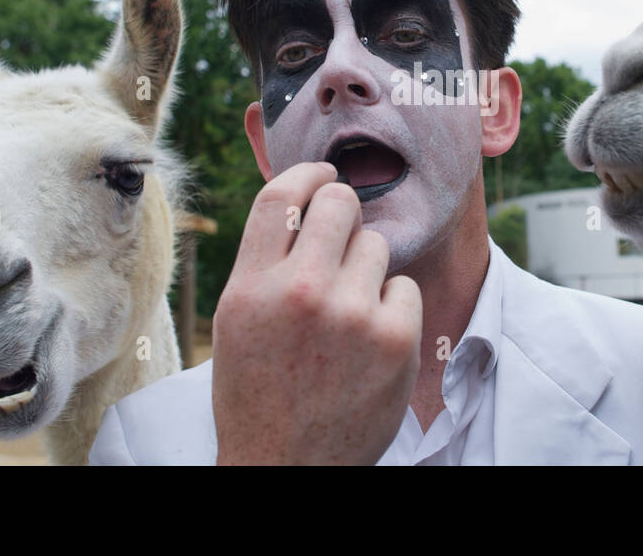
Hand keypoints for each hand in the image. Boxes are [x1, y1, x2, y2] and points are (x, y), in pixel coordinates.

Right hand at [212, 162, 421, 464]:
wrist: (286, 469)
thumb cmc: (259, 395)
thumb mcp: (238, 323)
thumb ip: (265, 265)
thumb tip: (303, 203)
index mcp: (250, 287)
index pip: (280, 196)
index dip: (306, 173)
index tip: (323, 174)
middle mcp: (299, 292)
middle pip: (338, 202)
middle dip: (344, 213)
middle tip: (343, 238)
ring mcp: (351, 314)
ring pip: (376, 244)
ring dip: (366, 268)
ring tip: (348, 312)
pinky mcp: (395, 338)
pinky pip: (404, 287)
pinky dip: (392, 307)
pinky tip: (370, 340)